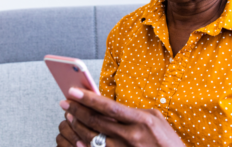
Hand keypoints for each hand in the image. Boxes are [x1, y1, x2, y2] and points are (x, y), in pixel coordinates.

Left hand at [59, 88, 184, 146]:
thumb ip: (132, 111)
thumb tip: (108, 105)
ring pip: (92, 138)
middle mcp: (131, 136)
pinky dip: (84, 144)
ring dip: (77, 126)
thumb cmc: (166, 140)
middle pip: (96, 121)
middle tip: (65, 102)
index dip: (88, 98)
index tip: (73, 90)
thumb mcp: (155, 118)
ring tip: (69, 116)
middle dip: (76, 110)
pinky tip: (76, 137)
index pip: (108, 106)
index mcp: (141, 120)